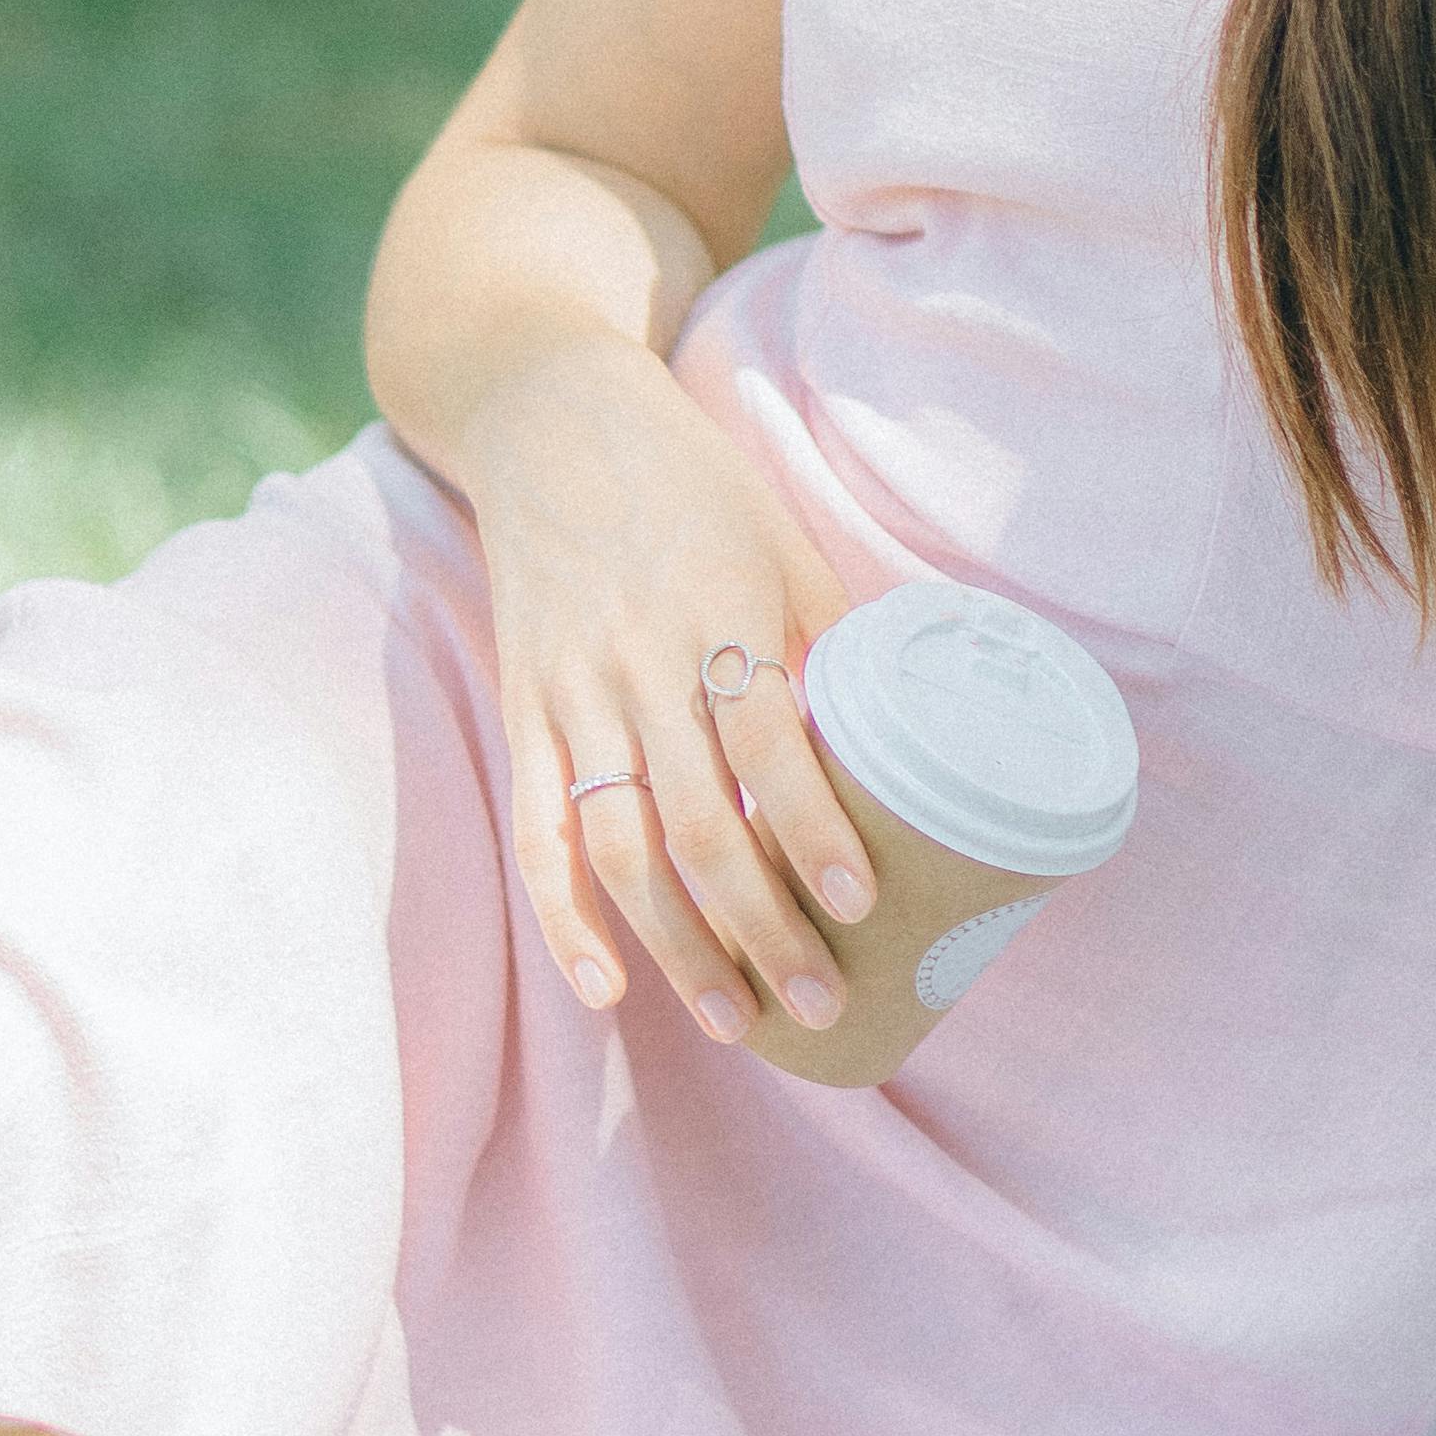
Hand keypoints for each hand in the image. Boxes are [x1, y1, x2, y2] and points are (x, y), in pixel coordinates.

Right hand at [452, 336, 872, 1048]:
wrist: (548, 416)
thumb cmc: (691, 480)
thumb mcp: (780, 538)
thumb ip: (831, 638)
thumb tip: (913, 736)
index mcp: (718, 611)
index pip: (767, 742)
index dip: (813, 829)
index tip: (861, 902)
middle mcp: (639, 661)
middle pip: (699, 825)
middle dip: (760, 929)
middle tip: (817, 1003)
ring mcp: (571, 691)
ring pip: (620, 848)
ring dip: (677, 947)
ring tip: (733, 1019)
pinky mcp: (522, 707)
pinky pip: (538, 830)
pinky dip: (564, 917)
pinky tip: (604, 985)